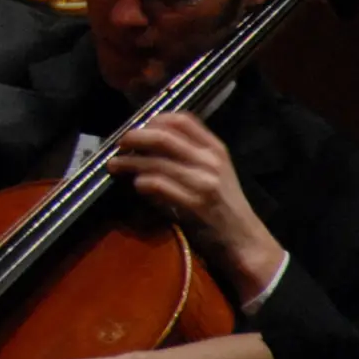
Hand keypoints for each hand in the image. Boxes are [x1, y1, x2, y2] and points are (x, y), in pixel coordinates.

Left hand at [110, 113, 284, 302]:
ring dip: (128, 162)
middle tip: (119, 144)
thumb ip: (188, 152)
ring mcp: (203, 182)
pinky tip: (135, 185)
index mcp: (215, 148)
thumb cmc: (223, 203)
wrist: (244, 238)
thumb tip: (145, 137)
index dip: (153, 120)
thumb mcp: (214, 170)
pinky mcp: (194, 204)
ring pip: (155, 161)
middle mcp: (210, 161)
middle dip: (134, 137)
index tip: (137, 126)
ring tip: (114, 165)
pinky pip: (157, 185)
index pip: (182, 120)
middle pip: (162, 136)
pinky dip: (140, 183)